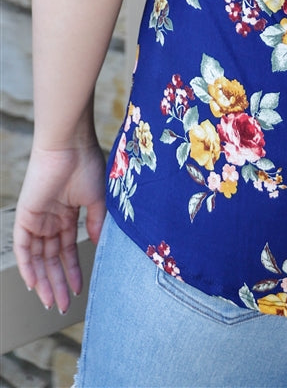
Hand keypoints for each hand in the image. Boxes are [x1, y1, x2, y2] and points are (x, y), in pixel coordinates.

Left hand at [13, 142, 106, 312]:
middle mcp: (50, 218)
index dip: (72, 269)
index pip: (67, 248)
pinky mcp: (25, 217)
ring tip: (53, 302)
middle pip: (51, 258)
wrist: (70, 145)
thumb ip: (96, 223)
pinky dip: (28, 267)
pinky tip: (35, 285)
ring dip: (45, 281)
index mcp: (67, 212)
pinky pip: (24, 248)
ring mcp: (37, 218)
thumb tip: (98, 246)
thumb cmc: (87, 164)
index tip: (79, 289)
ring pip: (38, 258)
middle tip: (63, 306)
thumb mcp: (98, 199)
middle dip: (58, 282)